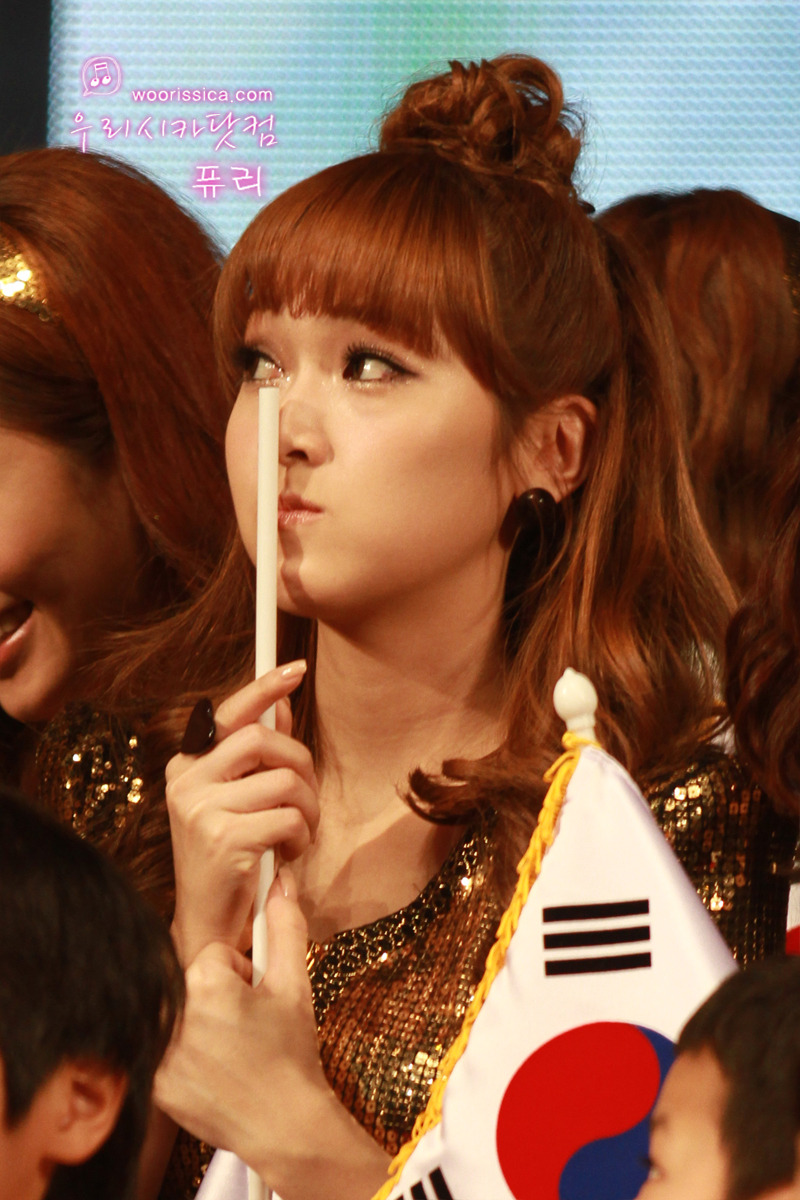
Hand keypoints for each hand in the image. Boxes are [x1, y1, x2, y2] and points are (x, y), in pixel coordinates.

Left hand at [156, 872, 389, 1199]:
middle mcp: (173, 1011)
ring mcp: (156, 1049)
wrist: (282, 1124)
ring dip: (198, 1021)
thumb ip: (285, 926)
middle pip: (193, 979)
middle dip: (217, 995)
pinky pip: (162, 1045)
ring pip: (178, 1010)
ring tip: (227, 1049)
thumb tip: (280, 881)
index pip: (218, 955)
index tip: (254, 1003)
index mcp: (204, 980)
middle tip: (242, 1027)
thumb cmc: (290, 1055)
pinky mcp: (150, 1079)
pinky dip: (182, 1052)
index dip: (242, 977)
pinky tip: (208, 1070)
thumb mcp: (293, 985)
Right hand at [166, 661, 318, 964]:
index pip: (229, 714)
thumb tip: (282, 706)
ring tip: (296, 835)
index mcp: (187, 766)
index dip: (265, 688)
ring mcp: (201, 810)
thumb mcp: (241, 801)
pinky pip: (288, 818)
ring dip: (307, 810)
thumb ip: (259, 756)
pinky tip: (285, 856)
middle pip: (264, 740)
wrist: (208, 925)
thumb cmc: (230, 859)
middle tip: (306, 799)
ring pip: (285, 781)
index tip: (296, 668)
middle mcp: (186, 781)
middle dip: (302, 763)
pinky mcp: (224, 839)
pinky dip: (301, 838)